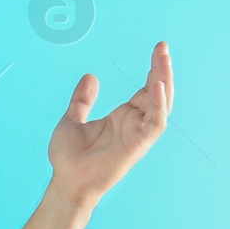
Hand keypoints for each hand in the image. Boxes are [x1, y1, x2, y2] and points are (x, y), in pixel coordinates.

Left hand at [47, 41, 172, 209]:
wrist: (66, 182)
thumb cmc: (69, 158)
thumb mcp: (71, 120)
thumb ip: (82, 100)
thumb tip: (91, 76)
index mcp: (123, 116)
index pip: (146, 89)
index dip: (153, 69)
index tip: (158, 49)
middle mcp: (135, 123)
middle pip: (157, 92)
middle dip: (162, 69)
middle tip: (163, 46)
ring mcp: (139, 133)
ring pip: (161, 104)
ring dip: (164, 81)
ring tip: (162, 59)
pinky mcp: (139, 144)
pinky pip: (156, 122)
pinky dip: (158, 104)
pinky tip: (156, 85)